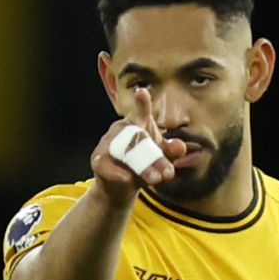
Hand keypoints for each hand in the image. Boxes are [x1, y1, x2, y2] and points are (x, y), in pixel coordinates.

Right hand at [89, 88, 186, 203]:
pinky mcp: (98, 160)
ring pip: (126, 153)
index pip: (141, 112)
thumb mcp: (161, 158)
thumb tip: (180, 146)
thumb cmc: (143, 163)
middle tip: (168, 173)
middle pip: (139, 138)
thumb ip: (172, 152)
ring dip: (142, 168)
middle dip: (156, 157)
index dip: (142, 102)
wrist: (122, 186)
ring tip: (156, 179)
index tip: (142, 92)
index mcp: (138, 123)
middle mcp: (121, 129)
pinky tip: (128, 179)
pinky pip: (107, 165)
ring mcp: (108, 142)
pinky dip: (119, 174)